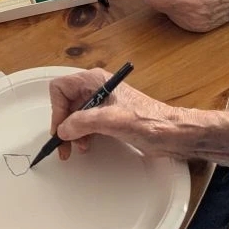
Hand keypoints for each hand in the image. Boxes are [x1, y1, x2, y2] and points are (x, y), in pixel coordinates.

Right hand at [49, 68, 182, 160]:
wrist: (171, 133)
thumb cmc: (148, 121)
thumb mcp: (112, 120)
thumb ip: (84, 122)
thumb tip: (63, 129)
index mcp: (96, 80)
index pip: (61, 88)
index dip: (57, 109)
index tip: (61, 129)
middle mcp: (96, 88)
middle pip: (66, 102)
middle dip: (63, 124)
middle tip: (63, 146)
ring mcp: (102, 103)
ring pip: (74, 115)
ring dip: (71, 132)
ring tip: (76, 148)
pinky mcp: (108, 117)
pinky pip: (85, 124)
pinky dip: (81, 135)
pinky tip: (86, 145)